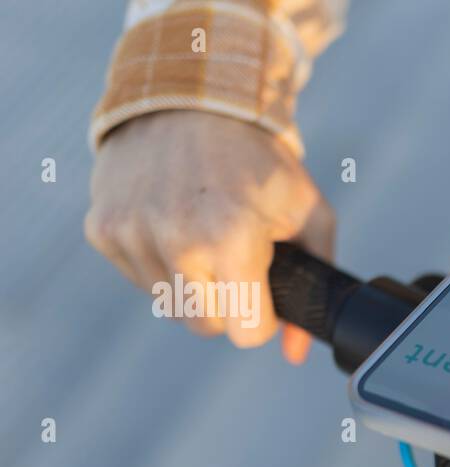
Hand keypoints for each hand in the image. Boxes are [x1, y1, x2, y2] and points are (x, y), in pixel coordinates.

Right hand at [85, 111, 334, 363]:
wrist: (191, 100)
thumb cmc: (258, 162)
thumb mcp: (307, 213)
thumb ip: (316, 281)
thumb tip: (296, 353)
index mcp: (231, 238)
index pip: (247, 333)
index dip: (264, 317)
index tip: (266, 290)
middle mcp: (176, 240)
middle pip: (209, 327)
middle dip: (230, 303)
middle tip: (239, 260)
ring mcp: (132, 234)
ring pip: (172, 309)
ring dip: (194, 285)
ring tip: (207, 235)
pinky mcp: (102, 229)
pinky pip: (140, 282)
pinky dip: (161, 266)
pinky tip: (175, 225)